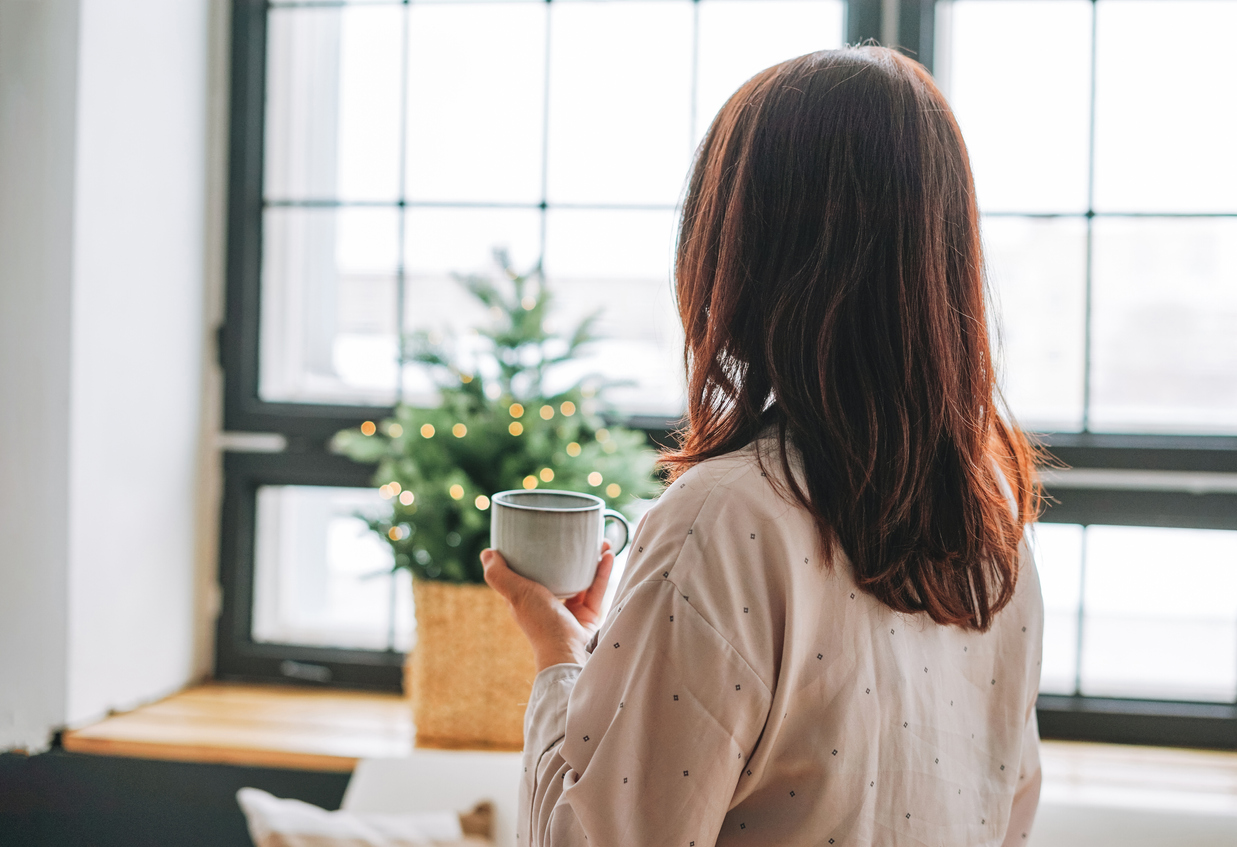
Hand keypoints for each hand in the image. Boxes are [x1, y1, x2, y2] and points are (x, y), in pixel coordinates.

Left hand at [482, 543, 614, 672]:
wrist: (568, 651)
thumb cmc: (540, 622)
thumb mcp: (516, 593)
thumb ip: (499, 575)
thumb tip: (486, 552)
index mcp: (528, 598)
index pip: (530, 572)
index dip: (538, 553)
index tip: (548, 533)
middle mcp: (548, 603)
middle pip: (560, 572)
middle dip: (571, 553)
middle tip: (580, 534)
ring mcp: (569, 610)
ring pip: (582, 579)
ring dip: (592, 559)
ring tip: (601, 540)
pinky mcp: (588, 616)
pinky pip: (596, 589)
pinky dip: (603, 572)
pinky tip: (608, 555)